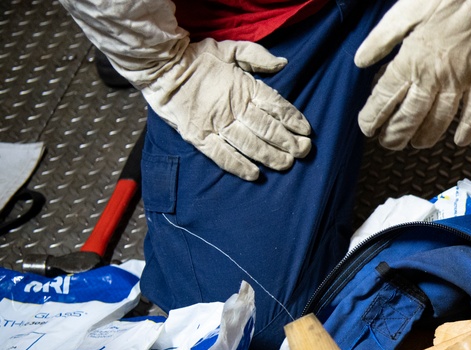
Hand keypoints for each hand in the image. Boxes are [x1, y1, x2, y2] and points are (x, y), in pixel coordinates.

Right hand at [142, 39, 311, 179]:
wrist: (160, 67)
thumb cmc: (198, 58)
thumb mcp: (230, 49)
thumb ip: (257, 56)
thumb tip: (282, 63)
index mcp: (243, 87)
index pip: (275, 105)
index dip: (293, 119)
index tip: (306, 131)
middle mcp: (233, 107)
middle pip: (267, 128)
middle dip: (289, 142)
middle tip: (304, 152)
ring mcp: (216, 124)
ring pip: (250, 144)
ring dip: (271, 157)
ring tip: (286, 164)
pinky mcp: (199, 137)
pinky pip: (222, 156)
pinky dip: (239, 166)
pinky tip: (255, 175)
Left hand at [354, 0, 470, 149]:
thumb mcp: (404, 11)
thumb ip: (381, 39)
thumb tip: (361, 61)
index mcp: (412, 59)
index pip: (386, 97)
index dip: (373, 116)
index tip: (366, 127)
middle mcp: (435, 77)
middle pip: (411, 117)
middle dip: (396, 134)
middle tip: (387, 143)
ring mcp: (461, 81)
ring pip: (440, 120)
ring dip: (426, 137)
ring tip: (415, 144)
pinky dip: (468, 129)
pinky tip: (459, 140)